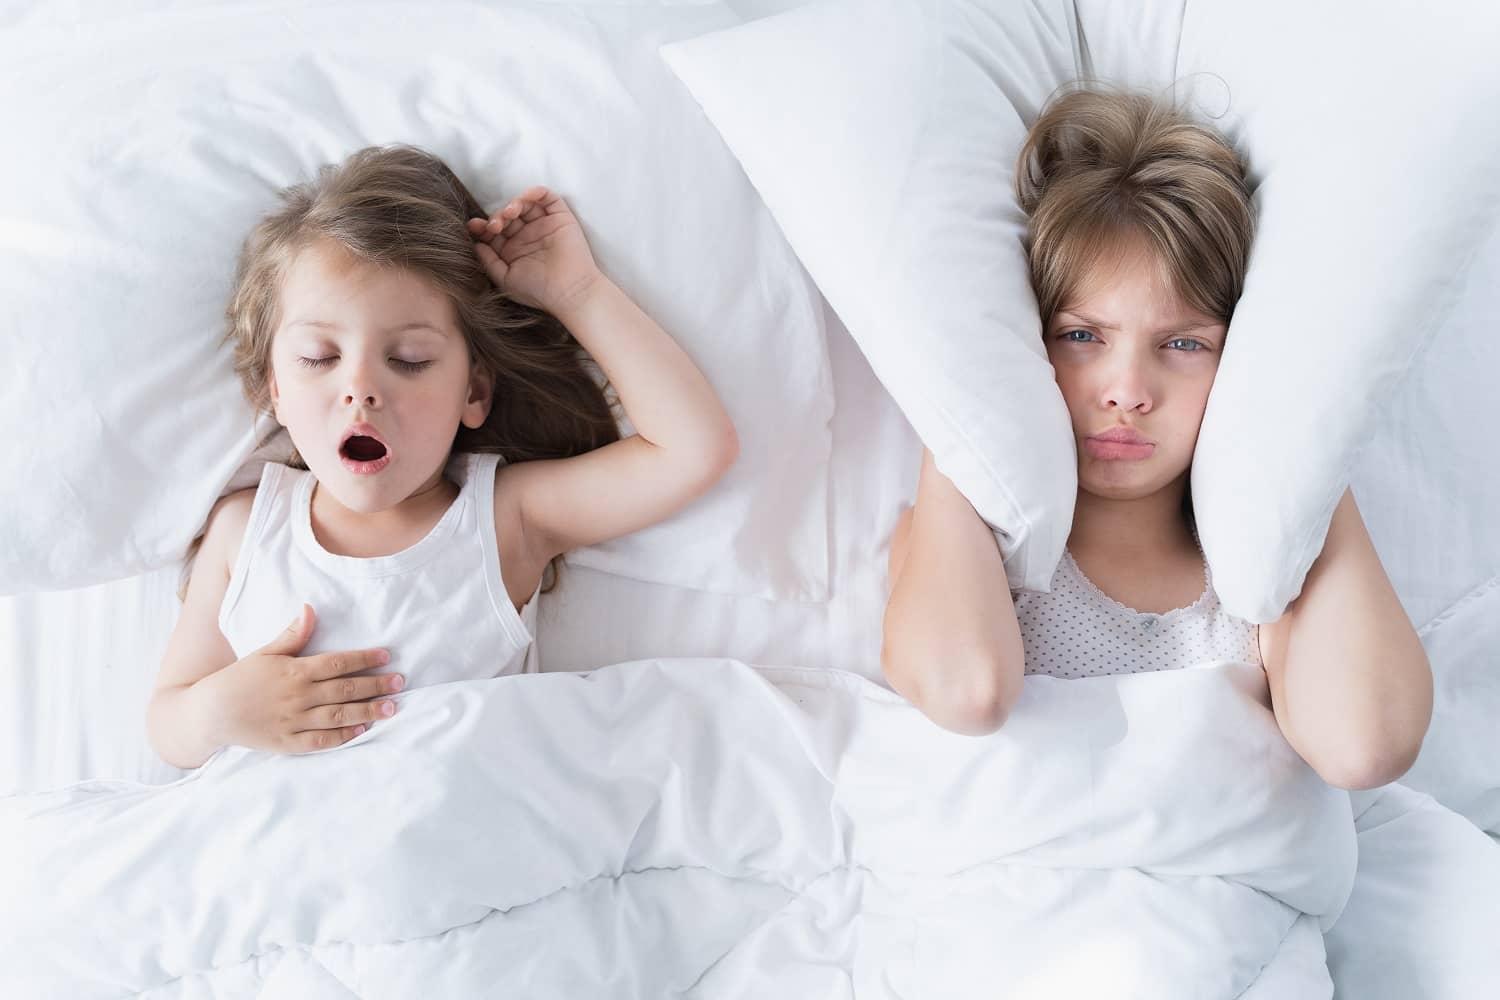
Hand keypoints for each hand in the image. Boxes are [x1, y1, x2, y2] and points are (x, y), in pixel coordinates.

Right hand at [196, 604, 403, 753]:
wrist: (210, 712)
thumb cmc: (240, 678)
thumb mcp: (265, 652)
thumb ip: (291, 634)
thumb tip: (310, 609)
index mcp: (294, 670)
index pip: (337, 663)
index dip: (364, 658)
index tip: (387, 656)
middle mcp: (298, 696)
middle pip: (345, 689)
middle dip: (376, 685)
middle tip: (401, 681)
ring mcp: (293, 720)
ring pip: (339, 715)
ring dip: (367, 711)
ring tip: (392, 707)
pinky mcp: (288, 742)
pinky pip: (321, 740)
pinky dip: (343, 736)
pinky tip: (362, 730)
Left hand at [468, 186, 601, 313]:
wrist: (569, 292)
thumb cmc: (538, 290)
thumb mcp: (505, 279)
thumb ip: (488, 261)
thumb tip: (476, 243)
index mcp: (513, 250)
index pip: (494, 231)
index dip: (482, 226)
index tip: (474, 226)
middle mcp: (527, 236)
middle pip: (507, 216)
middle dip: (497, 216)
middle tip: (495, 225)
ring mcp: (544, 225)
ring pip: (525, 204)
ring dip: (514, 203)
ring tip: (511, 213)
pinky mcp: (560, 218)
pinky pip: (548, 198)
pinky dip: (536, 192)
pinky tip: (527, 198)